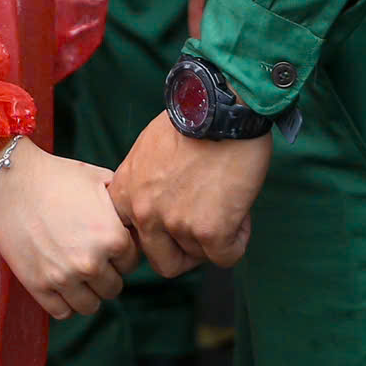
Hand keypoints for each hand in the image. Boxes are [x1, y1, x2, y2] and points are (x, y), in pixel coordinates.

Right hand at [0, 142, 137, 319]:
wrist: (11, 181)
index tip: (109, 245)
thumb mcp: (100, 181)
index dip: (122, 253)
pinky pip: (62, 312)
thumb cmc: (57, 177)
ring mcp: (64, 278)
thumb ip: (122, 205)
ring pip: (91, 306)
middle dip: (107, 273)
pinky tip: (62, 284)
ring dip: (88, 292)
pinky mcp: (38, 286)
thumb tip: (135, 220)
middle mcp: (92, 263)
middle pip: (113, 287)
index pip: (132, 262)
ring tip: (78, 273)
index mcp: (113, 237)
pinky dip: (65, 302)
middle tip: (92, 257)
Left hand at [109, 113, 268, 277]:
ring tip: (227, 204)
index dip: (158, 236)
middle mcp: (144, 213)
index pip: (133, 240)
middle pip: (163, 261)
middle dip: (187, 249)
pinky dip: (237, 239)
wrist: (222, 104)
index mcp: (125, 193)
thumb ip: (145, 183)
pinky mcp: (210, 231)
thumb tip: (160, 204)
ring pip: (198, 257)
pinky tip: (240, 212)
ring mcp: (176, 224)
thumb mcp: (148, 149)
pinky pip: (226, 257)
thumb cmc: (192, 117)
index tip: (175, 225)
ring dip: (215, 238)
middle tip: (205, 226)